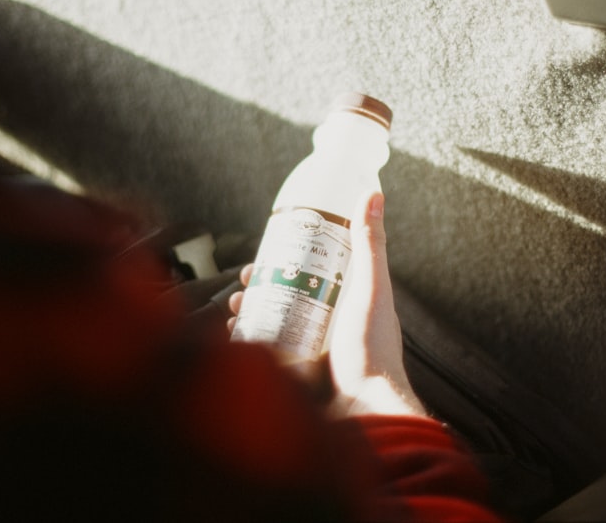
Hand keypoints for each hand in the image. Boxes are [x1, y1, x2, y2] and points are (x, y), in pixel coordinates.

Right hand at [228, 192, 426, 417]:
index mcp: (351, 303)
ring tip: (236, 307)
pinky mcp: (297, 376)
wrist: (362, 411)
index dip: (290, 257)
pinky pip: (268, 353)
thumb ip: (370, 244)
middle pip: (289, 295)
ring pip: (274, 322)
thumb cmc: (370, 349)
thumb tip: (372, 193)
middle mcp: (332, 325)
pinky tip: (233, 336)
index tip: (268, 249)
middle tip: (244, 279)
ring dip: (251, 311)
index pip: (316, 270)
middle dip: (263, 284)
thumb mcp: (370, 288)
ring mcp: (313, 351)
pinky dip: (249, 342)